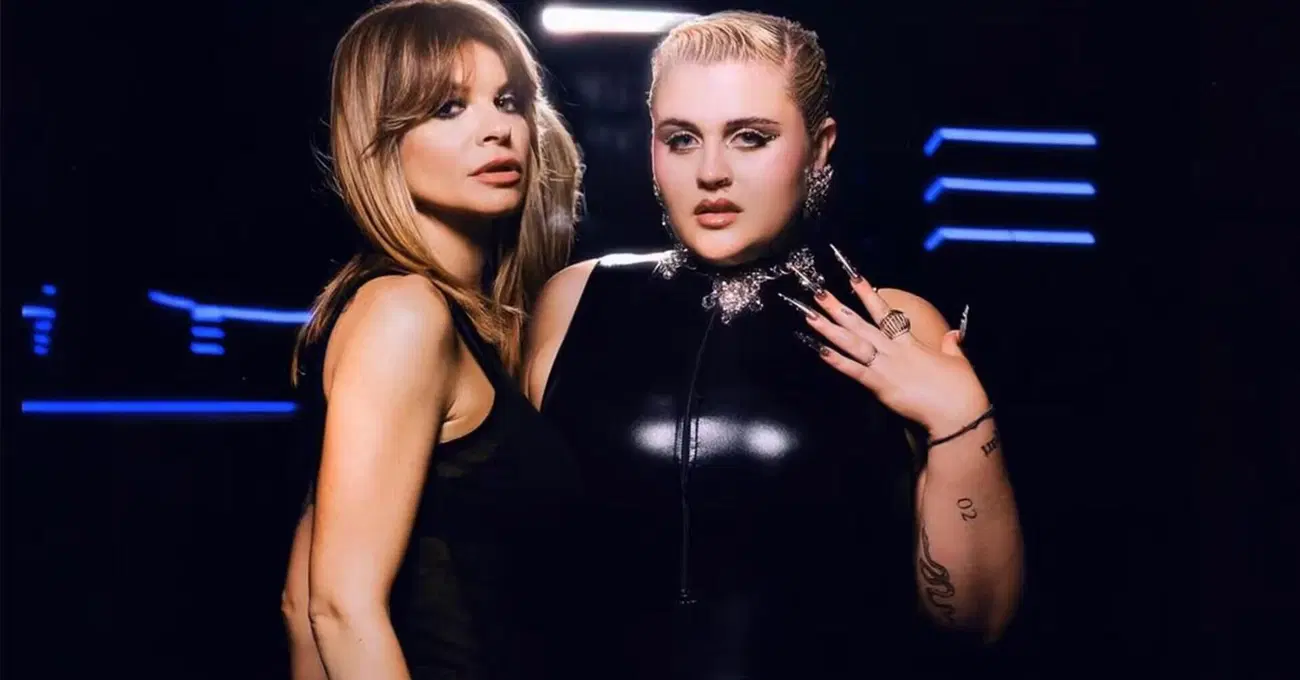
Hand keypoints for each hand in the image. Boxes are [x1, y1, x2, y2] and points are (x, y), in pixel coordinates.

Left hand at [784, 250, 988, 435]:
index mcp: (910, 343)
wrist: (958, 413)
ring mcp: (884, 367)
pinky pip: (854, 370)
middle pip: (860, 324)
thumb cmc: (960, 388)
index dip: (867, 294)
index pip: (885, 313)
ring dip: (829, 329)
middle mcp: (893, 350)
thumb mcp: (958, 361)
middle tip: (817, 292)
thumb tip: (954, 334)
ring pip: (852, 343)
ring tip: (809, 315)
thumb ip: (952, 345)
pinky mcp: (880, 386)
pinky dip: (836, 360)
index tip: (852, 277)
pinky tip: (819, 350)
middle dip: (837, 307)